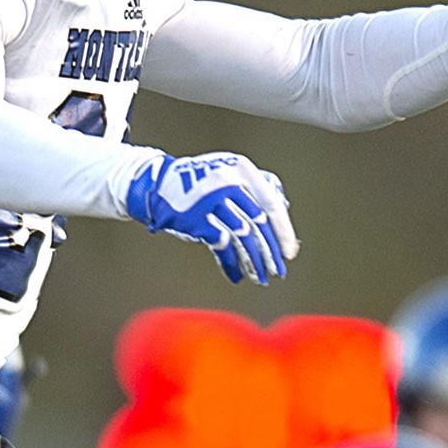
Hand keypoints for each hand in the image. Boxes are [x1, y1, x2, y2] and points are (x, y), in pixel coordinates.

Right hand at [124, 151, 297, 283]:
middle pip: (259, 223)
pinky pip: (221, 246)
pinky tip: (237, 275)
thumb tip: (282, 217)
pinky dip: (230, 263)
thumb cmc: (201, 181)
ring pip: (242, 237)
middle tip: (278, 271)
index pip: (271, 204)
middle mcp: (229, 183)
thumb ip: (254, 190)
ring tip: (261, 277)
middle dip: (270, 252)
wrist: (158, 182)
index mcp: (242, 170)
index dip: (283, 231)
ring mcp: (211, 201)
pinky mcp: (196, 219)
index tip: (289, 252)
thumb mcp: (230, 173)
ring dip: (253, 261)